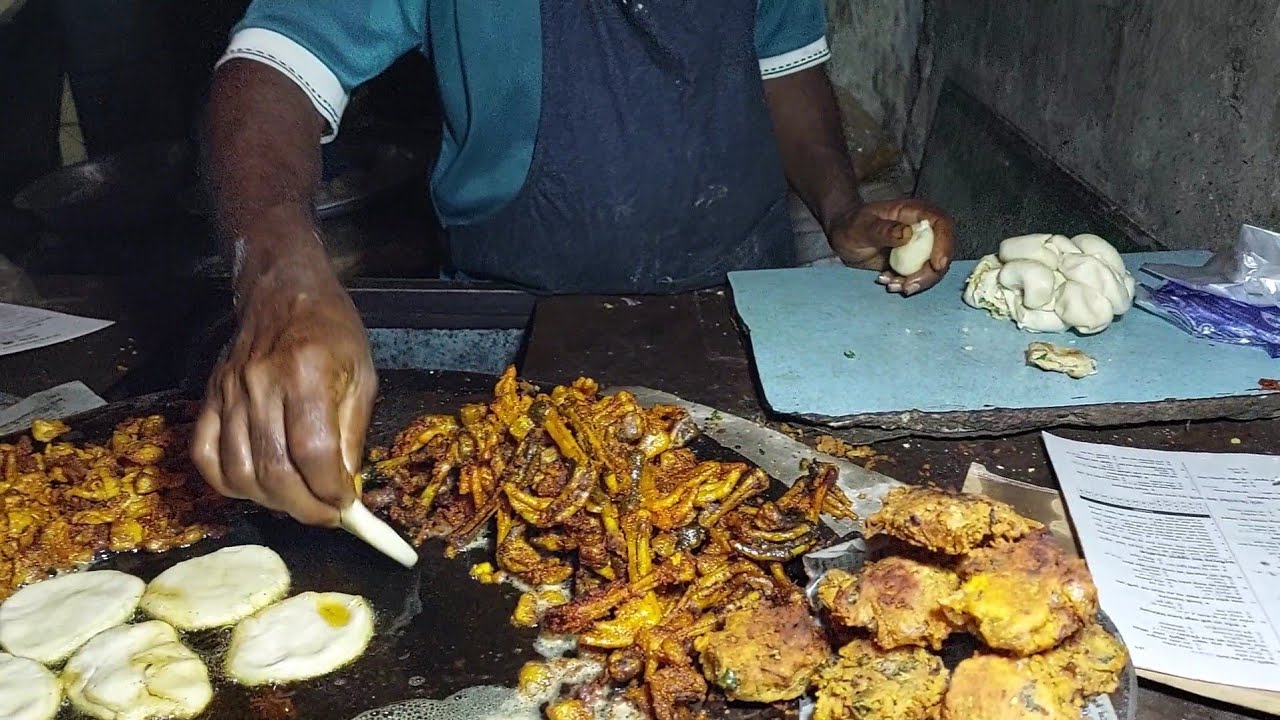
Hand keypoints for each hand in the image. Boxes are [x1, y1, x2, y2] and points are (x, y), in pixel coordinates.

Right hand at [191, 271, 375, 525]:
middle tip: (325, 514)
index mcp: (306, 374)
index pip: (313, 452)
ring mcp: (228, 393)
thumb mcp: (362, 374)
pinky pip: (205, 456)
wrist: (283, 291)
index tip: (346, 504)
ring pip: (238, 472)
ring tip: (296, 501)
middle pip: (273, 470)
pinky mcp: (208, 398)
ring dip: (270, 502)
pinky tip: (256, 487)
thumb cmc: (332, 332)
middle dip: (304, 507)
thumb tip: (346, 486)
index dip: (330, 489)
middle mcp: (261, 384)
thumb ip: (353, 432)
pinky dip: (228, 484)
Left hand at [828, 199, 954, 295]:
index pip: (941, 223)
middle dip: (930, 273)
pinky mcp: (912, 262)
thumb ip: (882, 230)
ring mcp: (918, 247)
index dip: (944, 244)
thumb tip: (907, 234)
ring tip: (891, 285)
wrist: (844, 237)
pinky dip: (906, 284)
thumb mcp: (861, 227)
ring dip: (917, 282)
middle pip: (941, 251)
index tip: (937, 265)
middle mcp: (921, 229)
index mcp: (914, 212)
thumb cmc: (851, 225)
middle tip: (908, 286)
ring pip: (932, 268)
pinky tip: (887, 282)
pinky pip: (919, 276)